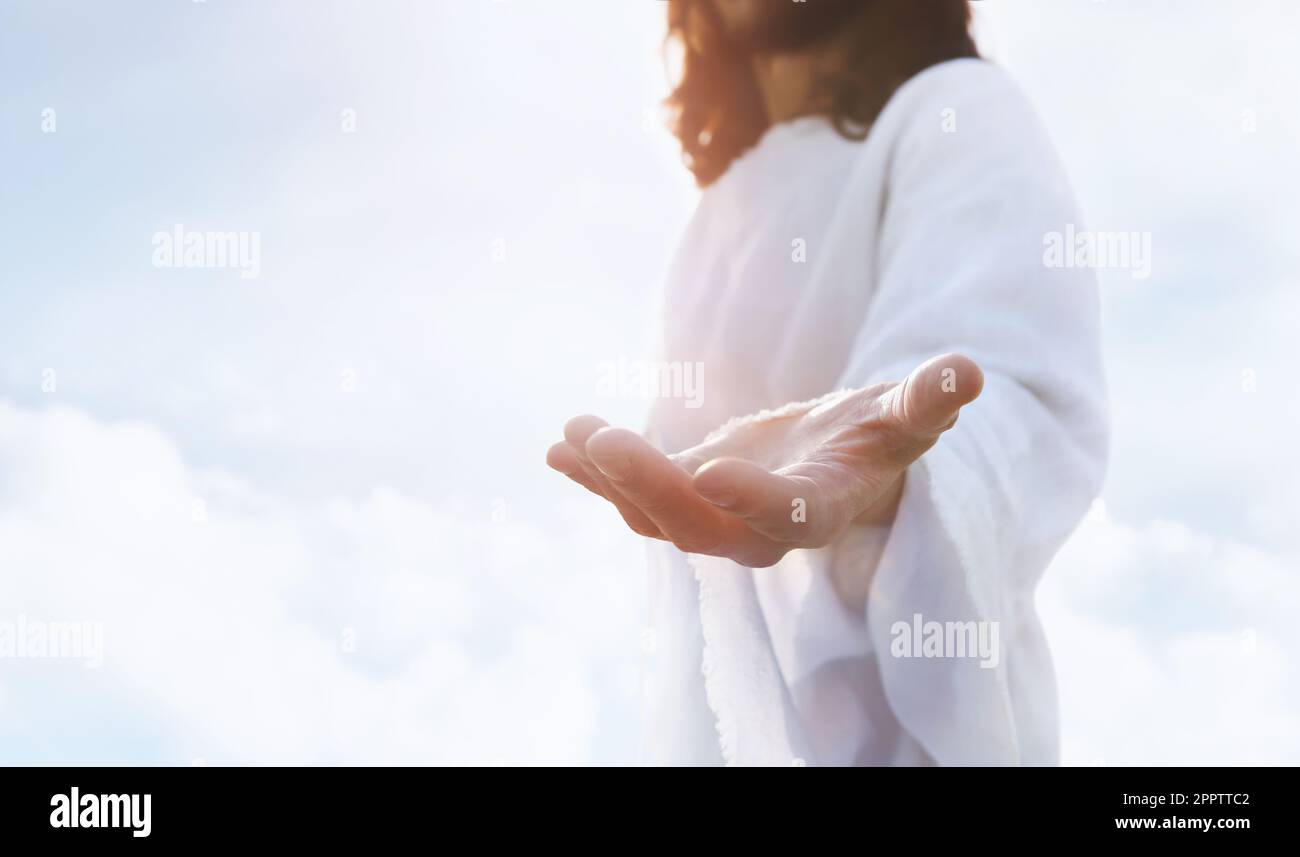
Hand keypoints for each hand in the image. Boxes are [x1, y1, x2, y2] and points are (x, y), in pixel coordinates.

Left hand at [547, 354, 981, 567]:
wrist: (841, 460)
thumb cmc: (882, 435)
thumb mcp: (907, 414)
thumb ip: (929, 399)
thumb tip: (968, 371)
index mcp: (824, 507)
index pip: (790, 518)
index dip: (754, 501)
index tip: (712, 472)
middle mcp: (764, 527)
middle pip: (703, 526)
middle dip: (651, 487)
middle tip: (605, 440)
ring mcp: (719, 516)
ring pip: (658, 515)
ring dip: (611, 480)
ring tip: (571, 438)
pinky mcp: (687, 497)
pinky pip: (636, 496)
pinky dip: (597, 476)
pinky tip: (559, 448)